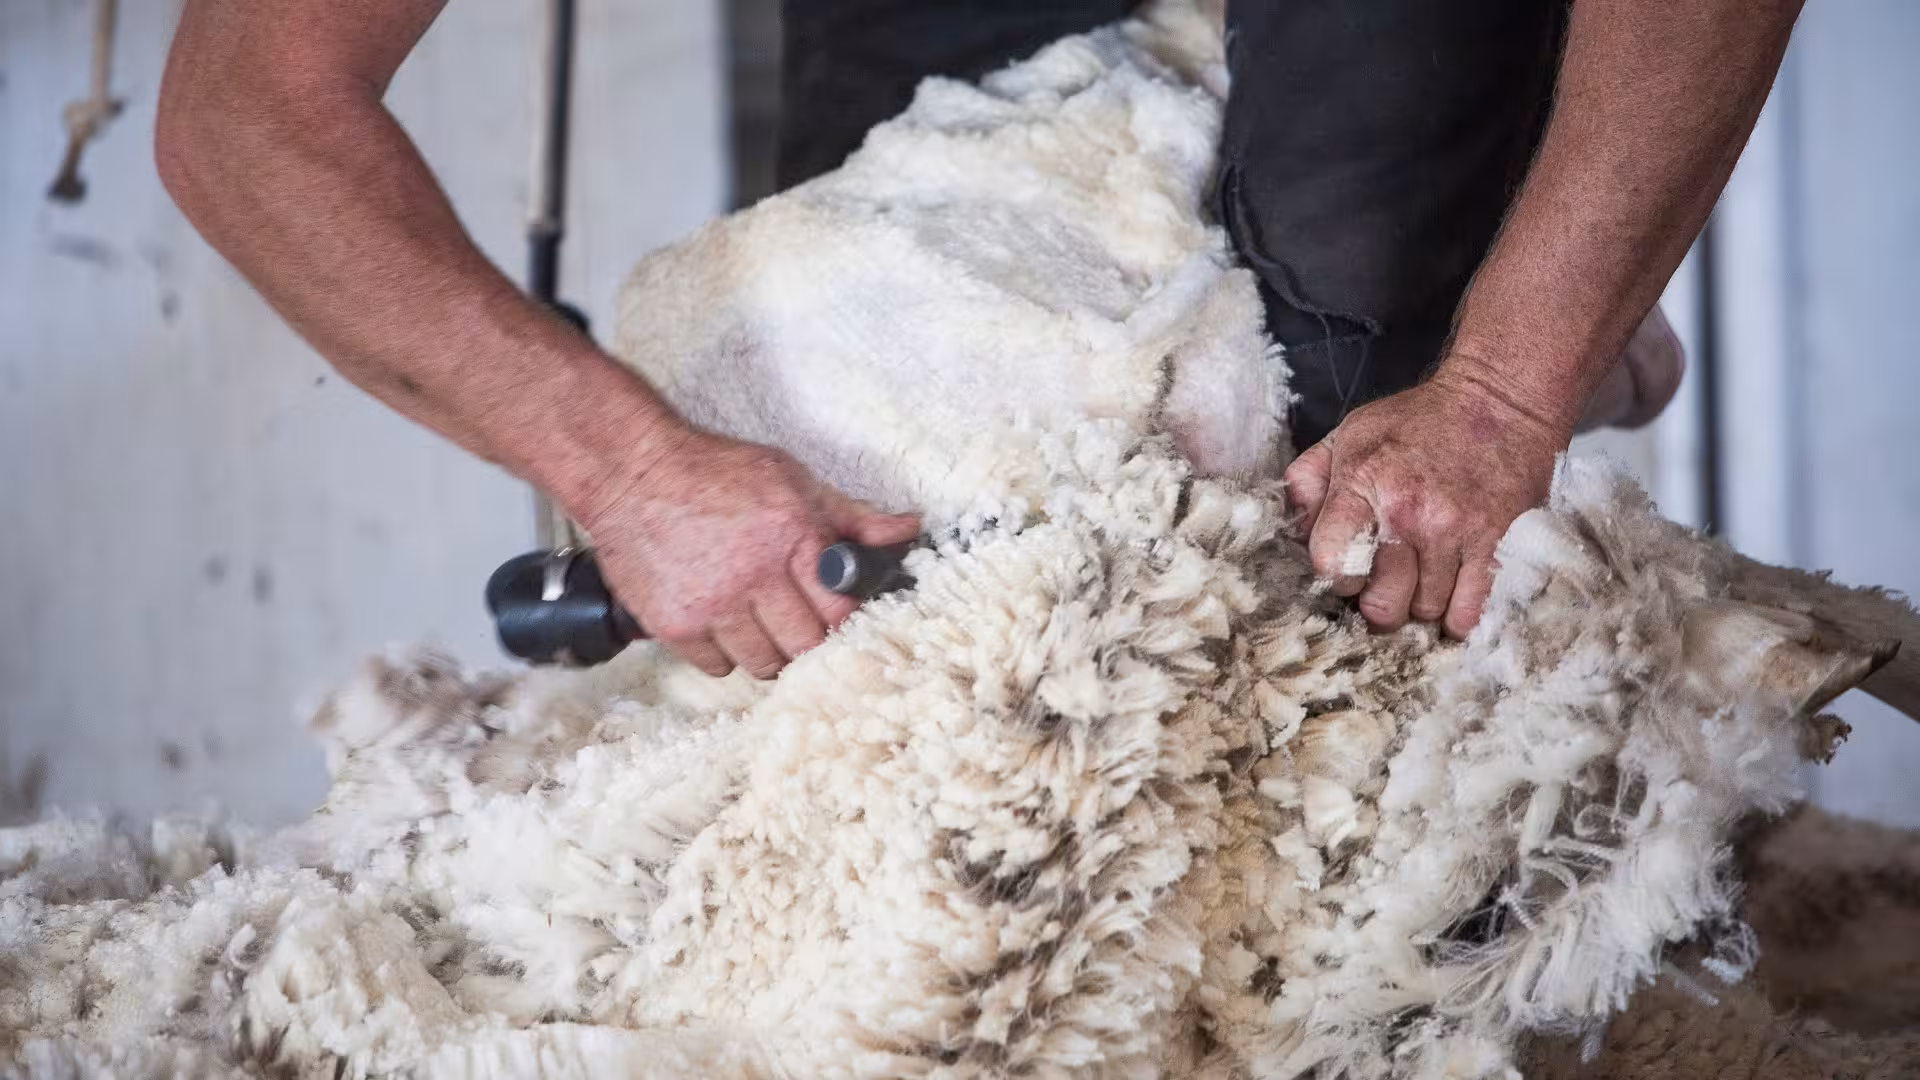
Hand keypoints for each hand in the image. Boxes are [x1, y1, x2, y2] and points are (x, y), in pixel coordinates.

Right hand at [579, 427, 919, 677]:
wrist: (632, 472)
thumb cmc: (718, 473)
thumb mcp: (793, 482)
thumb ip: (852, 516)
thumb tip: (909, 529)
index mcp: (793, 538)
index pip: (840, 612)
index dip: (845, 621)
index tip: (837, 617)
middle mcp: (754, 577)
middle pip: (805, 647)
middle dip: (810, 642)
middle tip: (802, 627)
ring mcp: (713, 606)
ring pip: (764, 665)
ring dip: (770, 653)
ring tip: (762, 626)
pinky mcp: (676, 625)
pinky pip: (719, 668)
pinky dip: (726, 655)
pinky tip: (724, 625)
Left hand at [1282, 368, 1570, 637]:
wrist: (1501, 402)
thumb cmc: (1418, 421)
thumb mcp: (1350, 434)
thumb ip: (1309, 481)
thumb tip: (1293, 532)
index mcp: (1363, 483)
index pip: (1332, 565)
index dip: (1335, 577)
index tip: (1346, 567)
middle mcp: (1407, 513)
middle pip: (1381, 604)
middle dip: (1377, 604)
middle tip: (1383, 586)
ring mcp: (1453, 532)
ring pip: (1425, 611)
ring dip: (1418, 606)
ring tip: (1418, 582)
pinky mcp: (1494, 544)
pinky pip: (1468, 611)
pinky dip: (1456, 615)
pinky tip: (1448, 597)